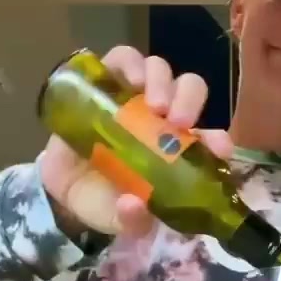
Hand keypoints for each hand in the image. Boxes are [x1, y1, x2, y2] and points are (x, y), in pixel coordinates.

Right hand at [39, 46, 232, 240]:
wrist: (62, 191)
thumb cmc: (104, 202)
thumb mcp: (121, 218)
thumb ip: (132, 220)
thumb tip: (133, 206)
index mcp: (177, 150)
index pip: (210, 137)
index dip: (218, 139)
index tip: (218, 147)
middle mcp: (162, 118)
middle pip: (189, 91)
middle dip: (189, 100)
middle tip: (178, 122)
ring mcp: (134, 97)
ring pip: (160, 70)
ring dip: (161, 81)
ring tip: (152, 104)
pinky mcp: (106, 83)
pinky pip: (122, 60)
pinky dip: (129, 64)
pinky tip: (129, 80)